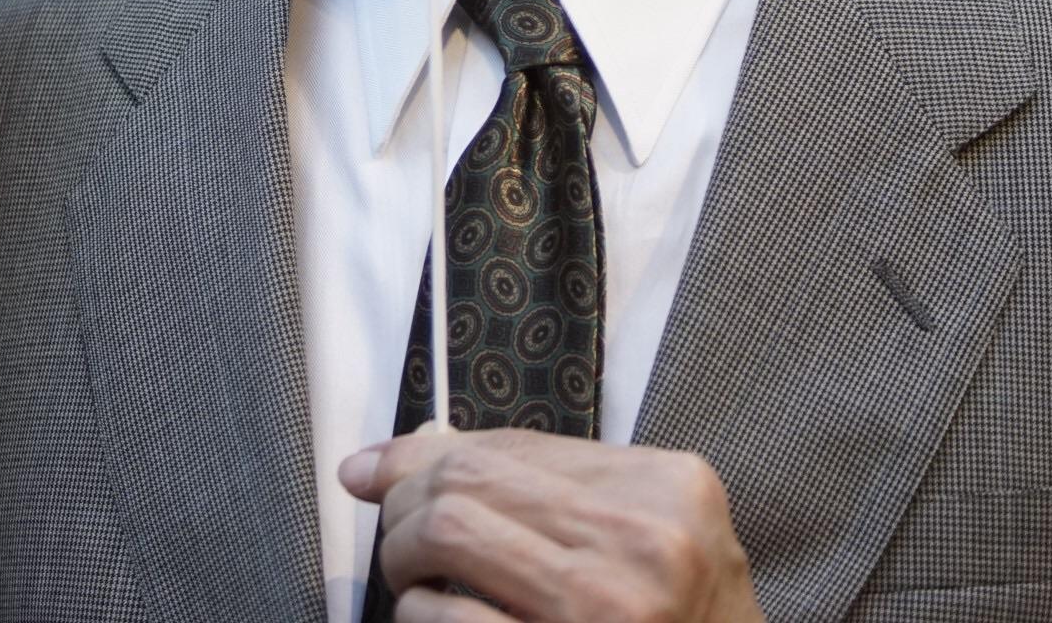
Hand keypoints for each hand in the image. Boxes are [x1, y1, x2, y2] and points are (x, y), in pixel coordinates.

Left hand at [341, 428, 763, 622]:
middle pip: (469, 481)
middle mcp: (645, 542)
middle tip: (396, 534)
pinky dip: (420, 614)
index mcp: (667, 488)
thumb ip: (543, 486)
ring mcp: (607, 609)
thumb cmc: (675, 618)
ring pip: (446, 534)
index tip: (376, 472)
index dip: (423, 456)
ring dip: (403, 556)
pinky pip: (448, 617)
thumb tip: (398, 456)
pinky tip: (437, 619)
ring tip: (415, 578)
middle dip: (403, 501)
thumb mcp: (640, 536)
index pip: (510, 445)